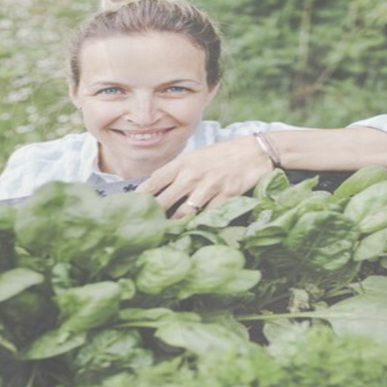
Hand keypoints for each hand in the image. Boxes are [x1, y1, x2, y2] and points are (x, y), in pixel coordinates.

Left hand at [134, 136, 271, 218]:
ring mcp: (208, 187)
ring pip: (183, 213)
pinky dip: (199, 224)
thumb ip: (179, 171)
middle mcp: (192, 175)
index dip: (140, 196)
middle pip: (164, 201)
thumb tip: (158, 188)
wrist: (256, 151)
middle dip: (154, 216)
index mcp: (183, 163)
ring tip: (166, 235)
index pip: (154, 181)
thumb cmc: (224, 155)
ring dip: (174, 225)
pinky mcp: (225, 197)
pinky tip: (192, 231)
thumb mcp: (197, 157)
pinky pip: (206, 216)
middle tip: (145, 228)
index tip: (130, 207)